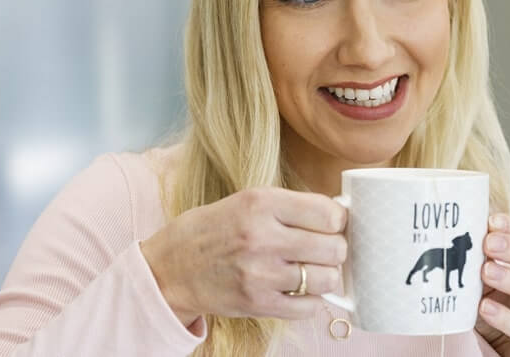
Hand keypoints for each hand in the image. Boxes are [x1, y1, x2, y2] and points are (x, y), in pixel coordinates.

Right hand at [140, 187, 346, 325]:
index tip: (331, 224)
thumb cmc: (213, 230)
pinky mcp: (257, 303)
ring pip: (326, 279)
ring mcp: (260, 273)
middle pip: (334, 248)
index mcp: (261, 203)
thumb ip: (291, 207)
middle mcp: (262, 237)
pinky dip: (311, 300)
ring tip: (311, 270)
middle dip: (335, 249)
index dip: (338, 220)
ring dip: (326, 276)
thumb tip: (339, 216)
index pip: (328, 213)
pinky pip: (308, 307)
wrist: (169, 268)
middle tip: (323, 249)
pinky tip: (298, 290)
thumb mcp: (248, 201)